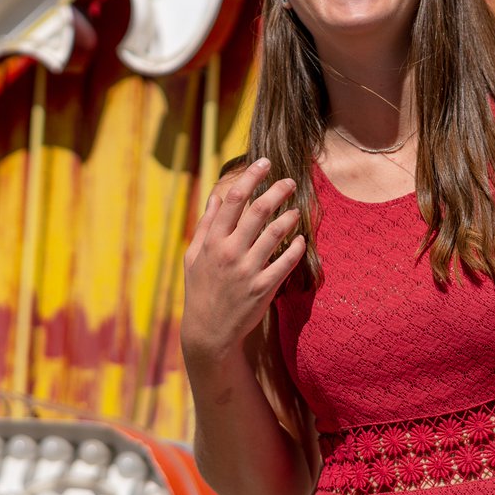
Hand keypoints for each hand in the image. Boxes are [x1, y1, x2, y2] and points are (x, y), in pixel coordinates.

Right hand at [181, 158, 306, 366]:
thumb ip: (206, 224)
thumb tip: (216, 195)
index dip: (251, 176)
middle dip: (277, 190)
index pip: (234, 198)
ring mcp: (248, 270)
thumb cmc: (200, 289)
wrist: (209, 331)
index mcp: (212, 241)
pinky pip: (285, 262)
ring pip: (275, 233)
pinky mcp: (263, 288)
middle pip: (258, 210)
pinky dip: (296, 247)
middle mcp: (230, 252)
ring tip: (297, 209)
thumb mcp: (193, 256)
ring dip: (290, 216)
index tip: (264, 162)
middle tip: (290, 181)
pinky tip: (301, 238)